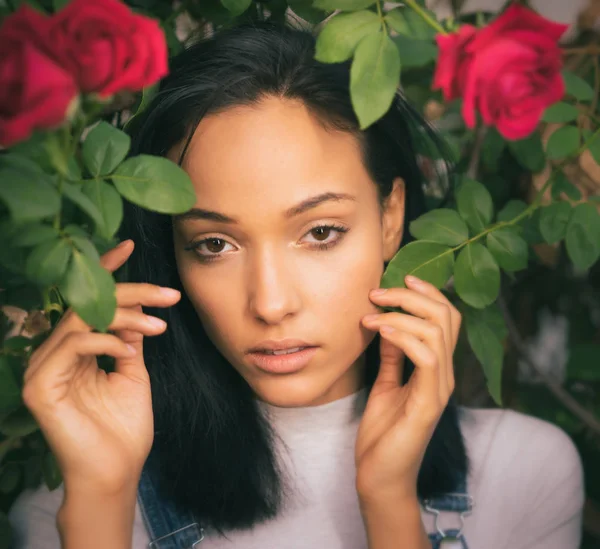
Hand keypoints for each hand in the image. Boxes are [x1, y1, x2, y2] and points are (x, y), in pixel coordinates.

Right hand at [22, 240, 180, 494]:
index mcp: (74, 351)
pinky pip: (72, 346)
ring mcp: (42, 370)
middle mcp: (53, 355)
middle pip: (86, 306)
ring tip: (158, 324)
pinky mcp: (38, 387)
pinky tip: (129, 349)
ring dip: (124, 316)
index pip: (86, 303)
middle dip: (129, 292)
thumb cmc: (124, 427)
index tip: (129, 246)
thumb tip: (137, 306)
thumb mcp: (133, 371)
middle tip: (167, 294)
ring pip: (80, 320)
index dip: (105, 272)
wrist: (117, 471)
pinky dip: (104, 340)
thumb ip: (129, 337)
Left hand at [355, 275, 460, 503]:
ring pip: (437, 333)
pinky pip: (426, 358)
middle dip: (413, 296)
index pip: (446, 319)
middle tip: (377, 292)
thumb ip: (393, 355)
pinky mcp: (428, 404)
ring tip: (371, 312)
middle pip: (446, 318)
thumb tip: (388, 323)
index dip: (429, 294)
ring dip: (401, 314)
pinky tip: (378, 331)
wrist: (380, 476)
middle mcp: (444, 376)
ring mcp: (439, 390)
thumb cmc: (382, 432)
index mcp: (436, 369)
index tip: (402, 277)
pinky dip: (402, 336)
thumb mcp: (386, 383)